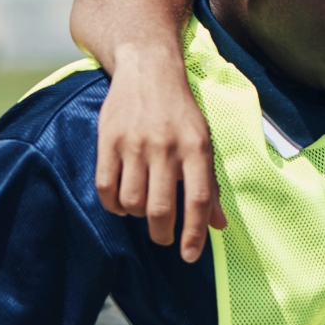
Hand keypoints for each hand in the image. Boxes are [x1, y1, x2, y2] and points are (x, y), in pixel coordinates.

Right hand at [95, 46, 227, 260]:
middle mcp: (166, 147)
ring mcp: (134, 144)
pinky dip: (114, 205)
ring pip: (132, 202)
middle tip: (164, 237)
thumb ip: (210, 184)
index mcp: (196, 147)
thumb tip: (219, 225)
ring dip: (137, 217)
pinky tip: (122, 202)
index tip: (190, 256)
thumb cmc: (180, 111)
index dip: (194, 233)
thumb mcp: (204, 141)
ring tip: (143, 210)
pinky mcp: (108, 140)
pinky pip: (106, 188)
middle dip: (162, 234)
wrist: (147, 67)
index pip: (198, 199)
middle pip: (160, 209)